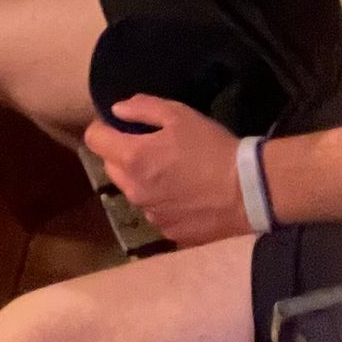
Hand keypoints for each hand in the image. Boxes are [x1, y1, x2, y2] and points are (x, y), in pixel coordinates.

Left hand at [83, 99, 250, 247]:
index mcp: (133, 158)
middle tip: (151, 147)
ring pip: (133, 191)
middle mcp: (134, 190)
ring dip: (143, 180)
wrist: (248, 191)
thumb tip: (116, 111)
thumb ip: (142, 108)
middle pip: (111, 167)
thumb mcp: (179, 115)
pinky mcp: (169, 232)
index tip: (120, 126)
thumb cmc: (212, 147)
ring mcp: (151, 215)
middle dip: (122, 154)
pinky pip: (154, 212)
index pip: (94, 139)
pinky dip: (162, 201)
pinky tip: (186, 194)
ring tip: (173, 173)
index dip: (104, 128)